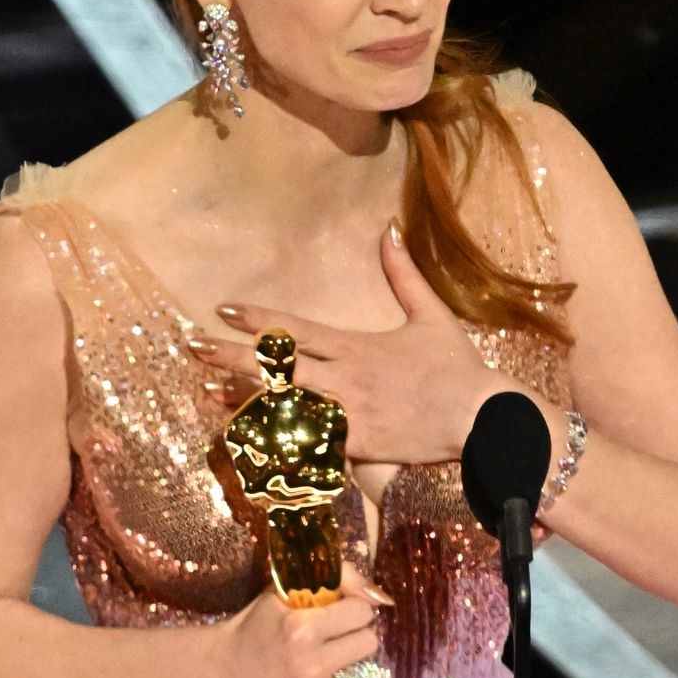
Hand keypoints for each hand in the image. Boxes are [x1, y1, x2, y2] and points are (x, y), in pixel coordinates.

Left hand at [187, 219, 501, 464]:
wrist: (485, 421)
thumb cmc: (458, 370)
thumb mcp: (431, 316)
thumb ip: (404, 274)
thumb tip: (389, 229)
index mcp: (357, 347)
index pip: (298, 330)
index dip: (260, 319)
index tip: (225, 310)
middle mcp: (346, 380)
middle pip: (277, 368)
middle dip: (231, 355)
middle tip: (192, 347)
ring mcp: (349, 416)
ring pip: (285, 407)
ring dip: (242, 400)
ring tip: (206, 391)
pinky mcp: (358, 448)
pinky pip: (308, 446)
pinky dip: (278, 443)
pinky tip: (248, 440)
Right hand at [210, 557, 395, 677]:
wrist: (220, 672)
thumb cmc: (254, 626)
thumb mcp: (283, 591)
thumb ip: (334, 580)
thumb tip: (380, 595)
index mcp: (301, 628)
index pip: (362, 612)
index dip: (351, 608)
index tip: (338, 612)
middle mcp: (309, 666)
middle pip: (369, 643)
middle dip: (354, 635)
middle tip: (332, 638)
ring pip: (360, 674)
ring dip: (343, 666)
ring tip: (318, 663)